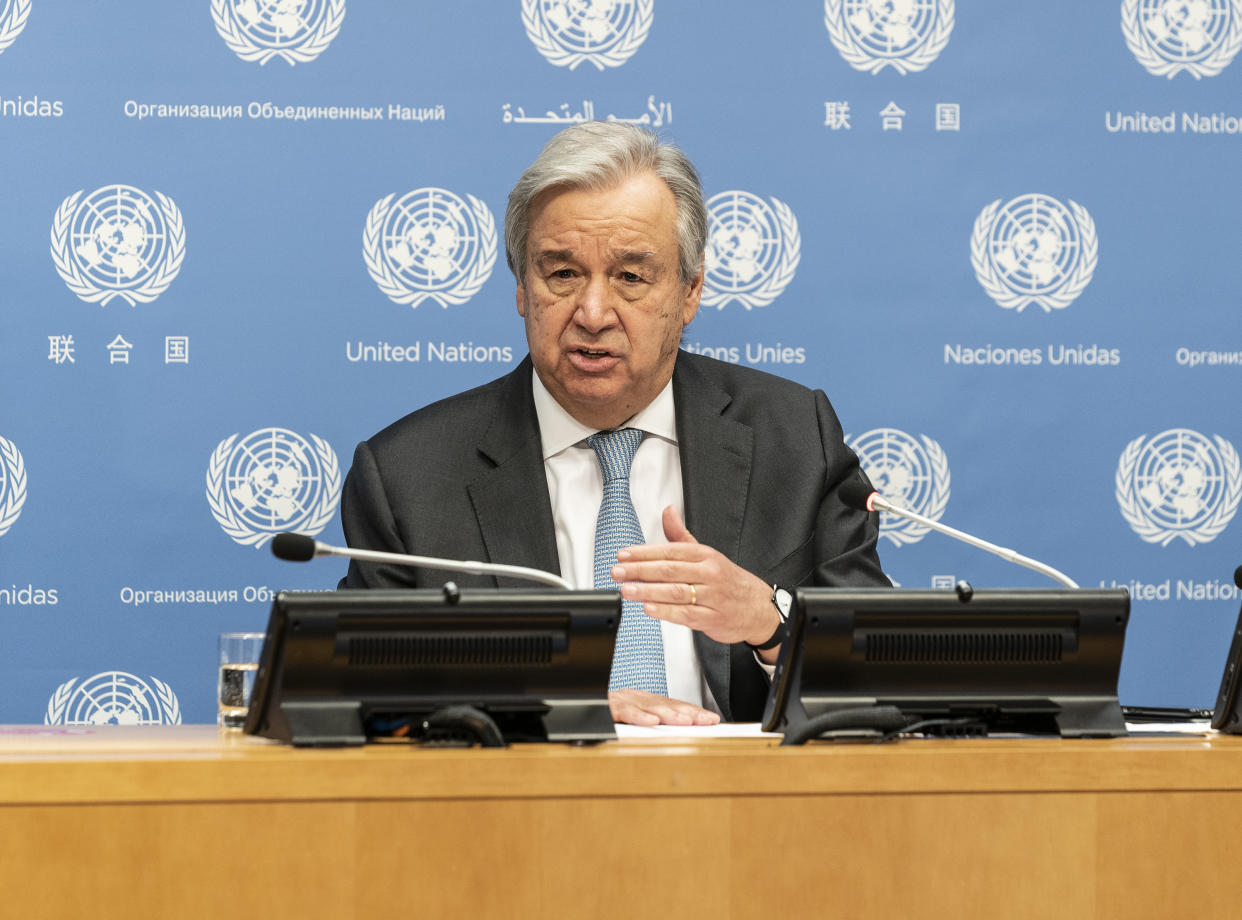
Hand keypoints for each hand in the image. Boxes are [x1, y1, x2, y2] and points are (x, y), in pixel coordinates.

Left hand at [609, 506, 780, 650]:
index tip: (623, 555)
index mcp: (704, 555)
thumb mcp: (706, 554)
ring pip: (676, 592)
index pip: (670, 551)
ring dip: (648, 591)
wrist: (758, 608)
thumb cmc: (728, 581)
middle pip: (670, 570)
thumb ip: (681, 535)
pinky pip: (687, 614)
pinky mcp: (712, 618)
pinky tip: (649, 608)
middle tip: (618, 572)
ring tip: (627, 590)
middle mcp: (708, 573)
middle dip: (640, 570)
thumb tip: (668, 511)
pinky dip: (666, 611)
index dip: (644, 553)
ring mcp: (711, 596)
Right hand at [609, 689, 720, 726]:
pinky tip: (651, 721)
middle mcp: (635, 699)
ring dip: (670, 714)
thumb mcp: (631, 717)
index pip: (673, 705)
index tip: (712, 719)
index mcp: (643, 701)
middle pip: (666, 704)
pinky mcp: (608, 708)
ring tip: (686, 721)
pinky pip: (624, 712)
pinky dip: (638, 716)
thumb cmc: (606, 713)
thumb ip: (651, 722)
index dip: (693, 711)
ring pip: (649, 707)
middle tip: (706, 720)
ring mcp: (622, 702)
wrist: (578, 703)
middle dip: (688, 712)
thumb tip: (679, 730)